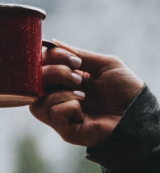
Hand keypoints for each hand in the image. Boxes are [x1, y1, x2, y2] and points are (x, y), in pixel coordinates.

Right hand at [29, 41, 143, 146]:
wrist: (138, 115)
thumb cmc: (125, 90)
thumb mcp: (103, 64)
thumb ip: (77, 54)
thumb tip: (51, 43)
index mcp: (66, 80)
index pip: (41, 66)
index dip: (49, 58)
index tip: (71, 59)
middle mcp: (59, 96)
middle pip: (34, 82)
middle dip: (54, 72)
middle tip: (77, 76)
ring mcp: (60, 114)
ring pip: (37, 100)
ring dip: (59, 90)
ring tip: (82, 93)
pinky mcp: (65, 130)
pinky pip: (51, 113)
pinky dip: (66, 105)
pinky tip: (81, 107)